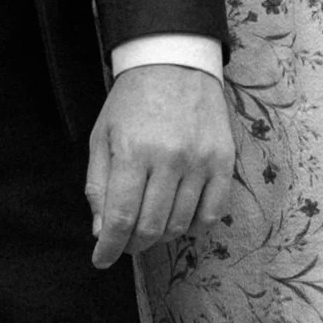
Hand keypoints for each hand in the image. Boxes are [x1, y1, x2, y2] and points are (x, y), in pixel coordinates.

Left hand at [85, 62, 238, 267]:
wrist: (174, 62)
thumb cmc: (132, 101)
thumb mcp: (102, 136)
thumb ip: (98, 185)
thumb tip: (101, 231)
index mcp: (132, 151)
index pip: (120, 218)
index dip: (109, 247)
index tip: (102, 259)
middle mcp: (169, 158)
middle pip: (150, 227)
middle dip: (132, 245)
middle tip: (124, 243)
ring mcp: (200, 161)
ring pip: (179, 225)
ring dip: (160, 237)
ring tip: (148, 228)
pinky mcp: (224, 161)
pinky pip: (212, 214)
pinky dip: (193, 226)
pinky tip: (178, 217)